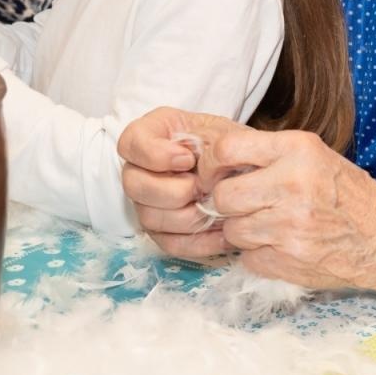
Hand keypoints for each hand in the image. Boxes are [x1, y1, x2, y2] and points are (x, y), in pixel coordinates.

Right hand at [117, 107, 232, 258]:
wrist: (244, 170)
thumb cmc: (229, 144)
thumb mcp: (223, 131)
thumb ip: (211, 140)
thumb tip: (200, 161)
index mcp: (151, 135)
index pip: (131, 143)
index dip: (155, 155)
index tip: (187, 158)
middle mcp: (140, 170)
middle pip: (133, 186)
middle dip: (174, 191)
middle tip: (202, 187)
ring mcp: (148, 203)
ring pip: (150, 218)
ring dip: (188, 216)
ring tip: (216, 207)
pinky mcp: (162, 231)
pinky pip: (170, 243)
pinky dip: (198, 241)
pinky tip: (222, 231)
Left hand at [207, 128, 375, 293]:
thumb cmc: (346, 193)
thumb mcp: (314, 156)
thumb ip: (269, 155)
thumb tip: (215, 164)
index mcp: (298, 149)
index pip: (227, 149)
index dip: (212, 165)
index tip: (216, 175)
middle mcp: (292, 184)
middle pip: (224, 196)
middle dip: (227, 204)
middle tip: (244, 205)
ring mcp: (289, 226)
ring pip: (232, 230)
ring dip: (244, 231)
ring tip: (271, 226)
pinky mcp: (286, 260)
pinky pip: (247, 257)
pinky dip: (259, 253)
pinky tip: (283, 245)